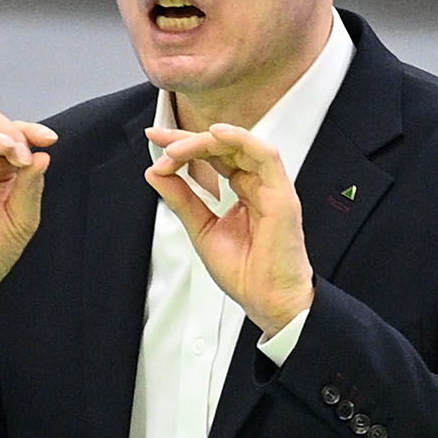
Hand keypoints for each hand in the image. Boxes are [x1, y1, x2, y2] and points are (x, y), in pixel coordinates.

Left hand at [145, 123, 313, 336]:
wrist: (267, 300)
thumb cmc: (245, 273)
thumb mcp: (201, 229)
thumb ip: (181, 199)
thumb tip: (156, 173)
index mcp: (244, 191)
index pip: (213, 156)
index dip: (184, 145)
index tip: (156, 140)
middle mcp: (258, 184)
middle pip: (224, 146)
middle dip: (188, 138)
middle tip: (160, 140)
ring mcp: (271, 187)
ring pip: (241, 145)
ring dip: (205, 142)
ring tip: (177, 149)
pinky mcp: (282, 194)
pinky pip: (265, 155)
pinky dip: (241, 140)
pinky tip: (215, 136)